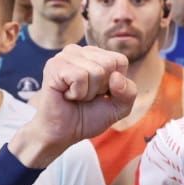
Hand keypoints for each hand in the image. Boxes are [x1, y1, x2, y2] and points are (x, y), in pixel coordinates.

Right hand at [11, 45, 136, 166]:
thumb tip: (116, 77)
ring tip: (75, 96)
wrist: (62, 133)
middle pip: (109, 64)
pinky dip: (77, 93)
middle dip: (101, 88)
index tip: (99, 93)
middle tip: (85, 96)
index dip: (115, 84)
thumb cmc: (87, 117)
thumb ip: (129, 92)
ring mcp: (65, 56)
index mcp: (95, 55)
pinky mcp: (54, 66)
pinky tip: (67, 95)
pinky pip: (80, 77)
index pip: (120, 60)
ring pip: (96, 71)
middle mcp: (79, 51)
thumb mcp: (118, 107)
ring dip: (88, 93)